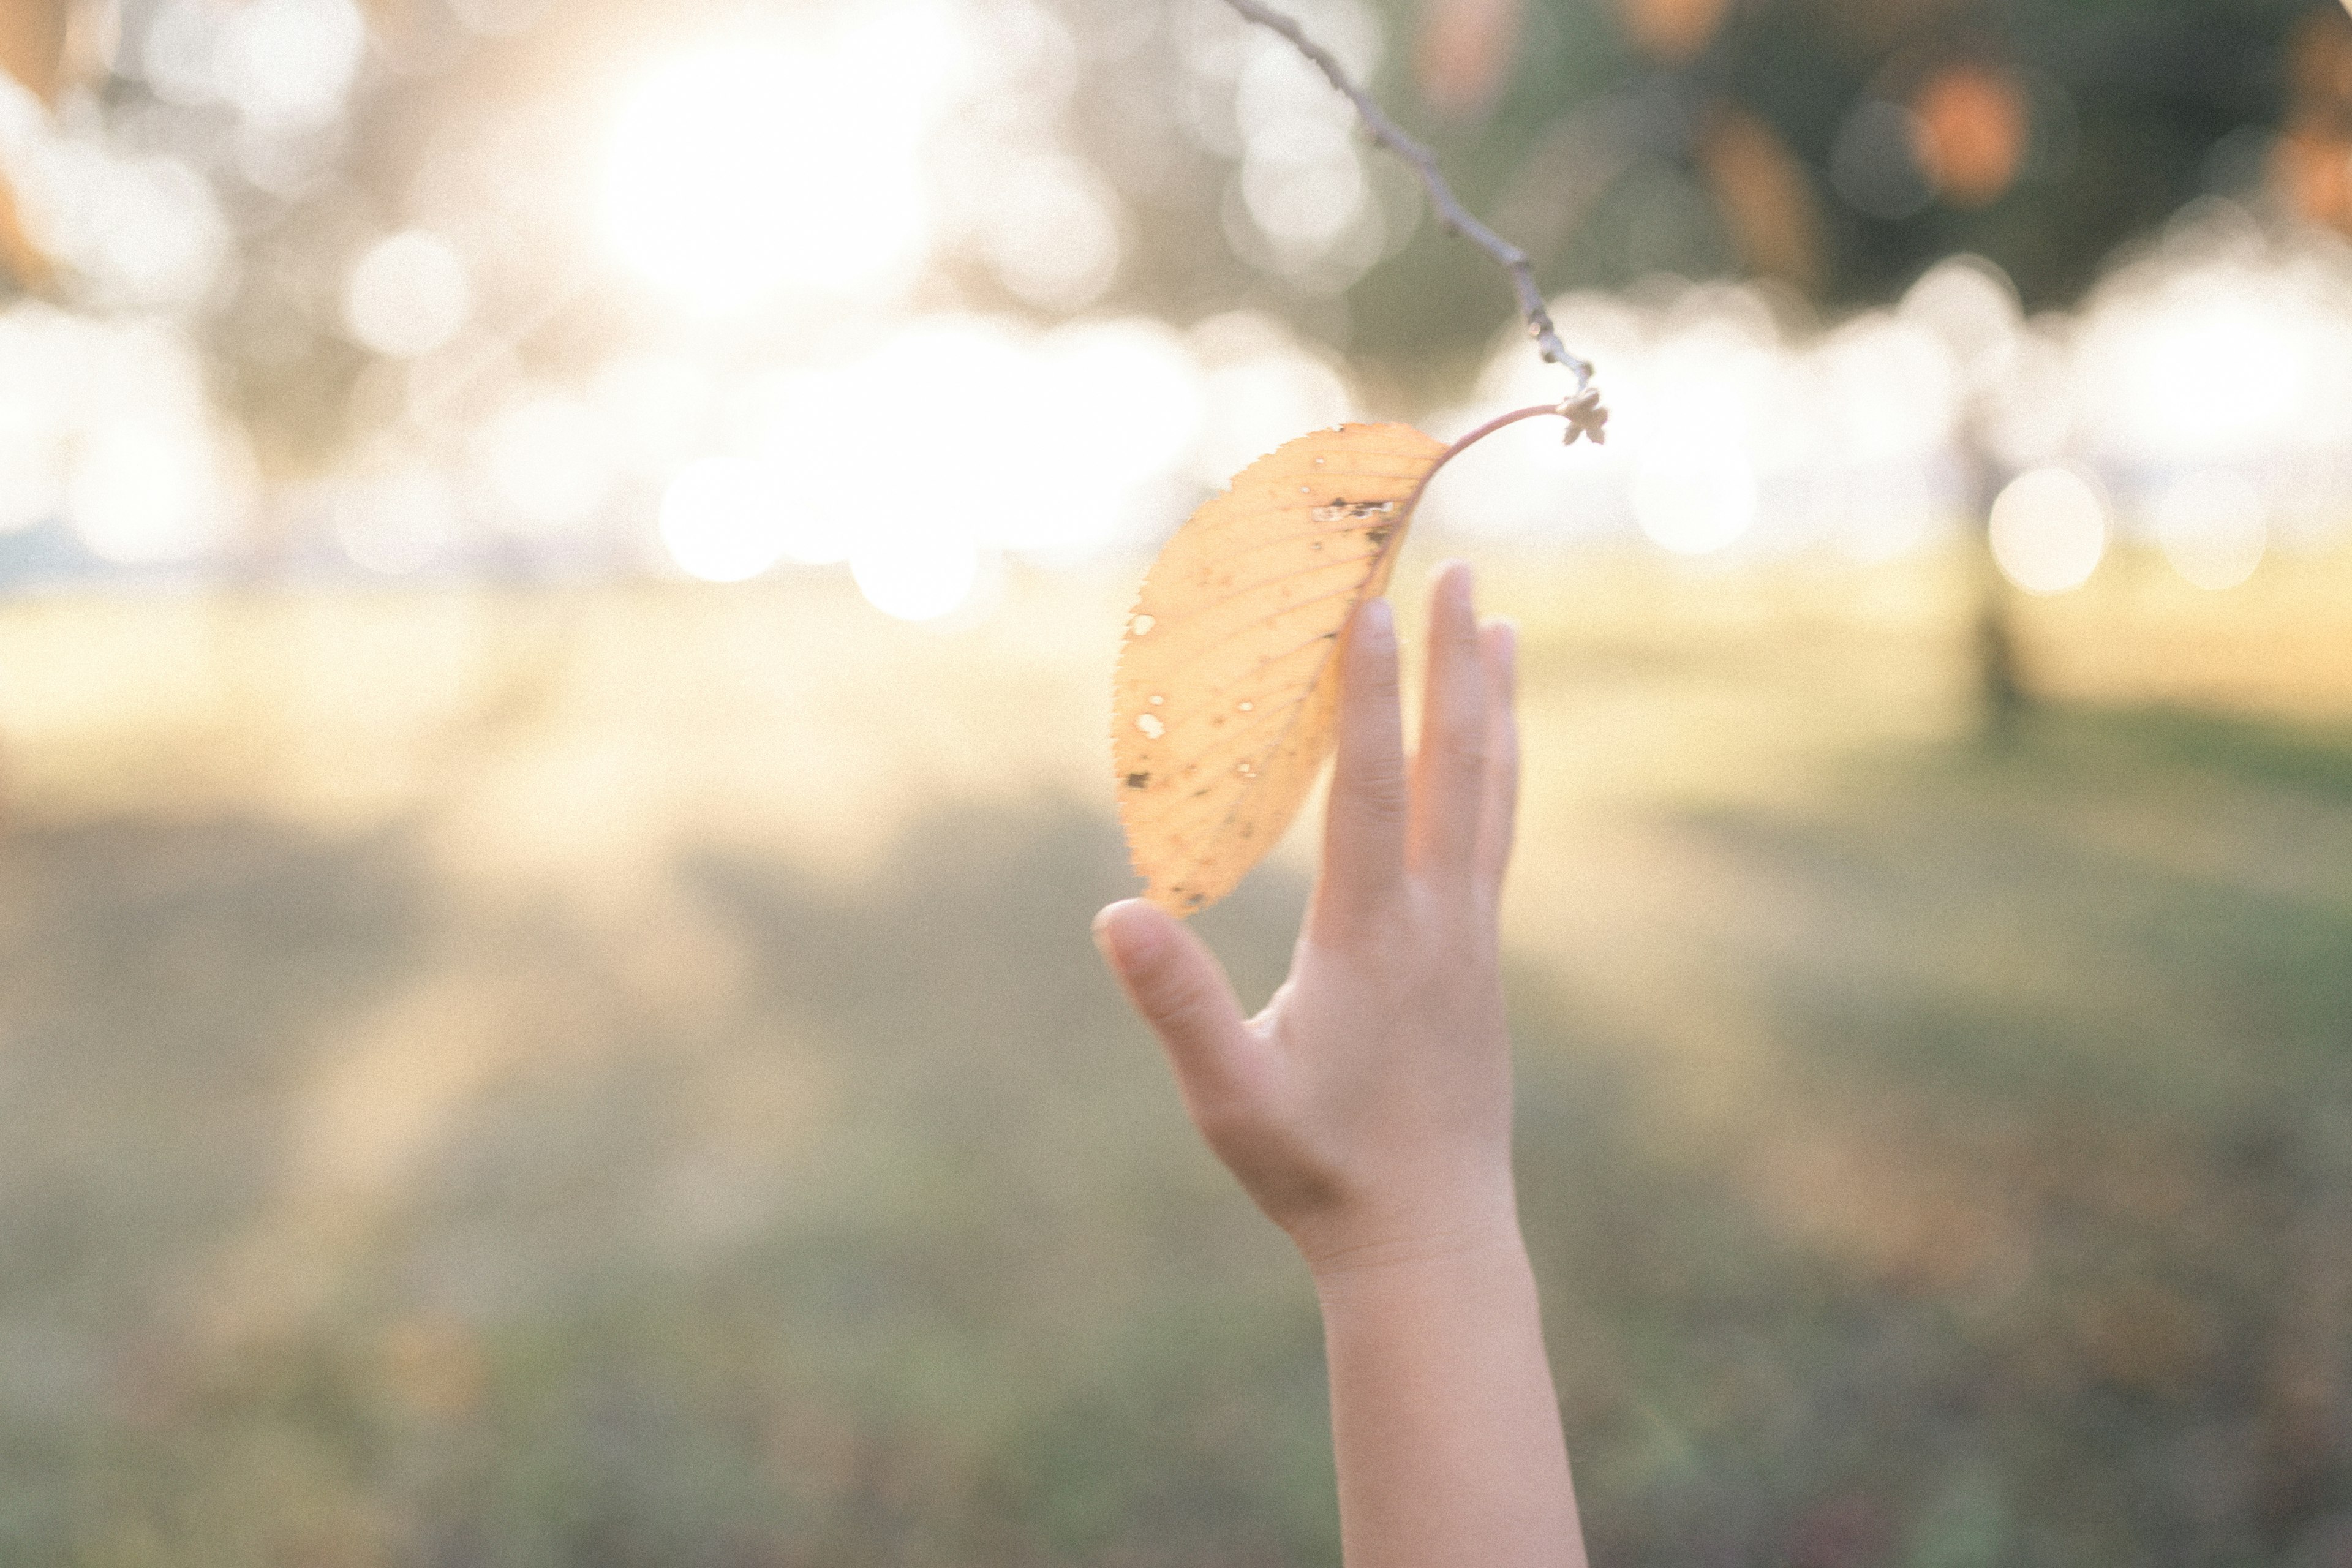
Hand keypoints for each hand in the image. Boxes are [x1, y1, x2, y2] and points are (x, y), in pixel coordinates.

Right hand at [1094, 562, 1520, 1273]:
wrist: (1430, 1238)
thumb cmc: (1319, 1171)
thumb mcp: (1231, 1097)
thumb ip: (1179, 1004)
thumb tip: (1116, 912)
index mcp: (1370, 939)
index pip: (1371, 790)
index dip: (1372, 693)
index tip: (1376, 605)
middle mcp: (1437, 922)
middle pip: (1453, 766)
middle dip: (1454, 663)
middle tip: (1462, 571)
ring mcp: (1471, 938)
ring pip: (1492, 794)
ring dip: (1495, 704)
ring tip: (1505, 628)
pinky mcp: (1482, 959)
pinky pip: (1498, 835)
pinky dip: (1500, 770)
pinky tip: (1496, 747)